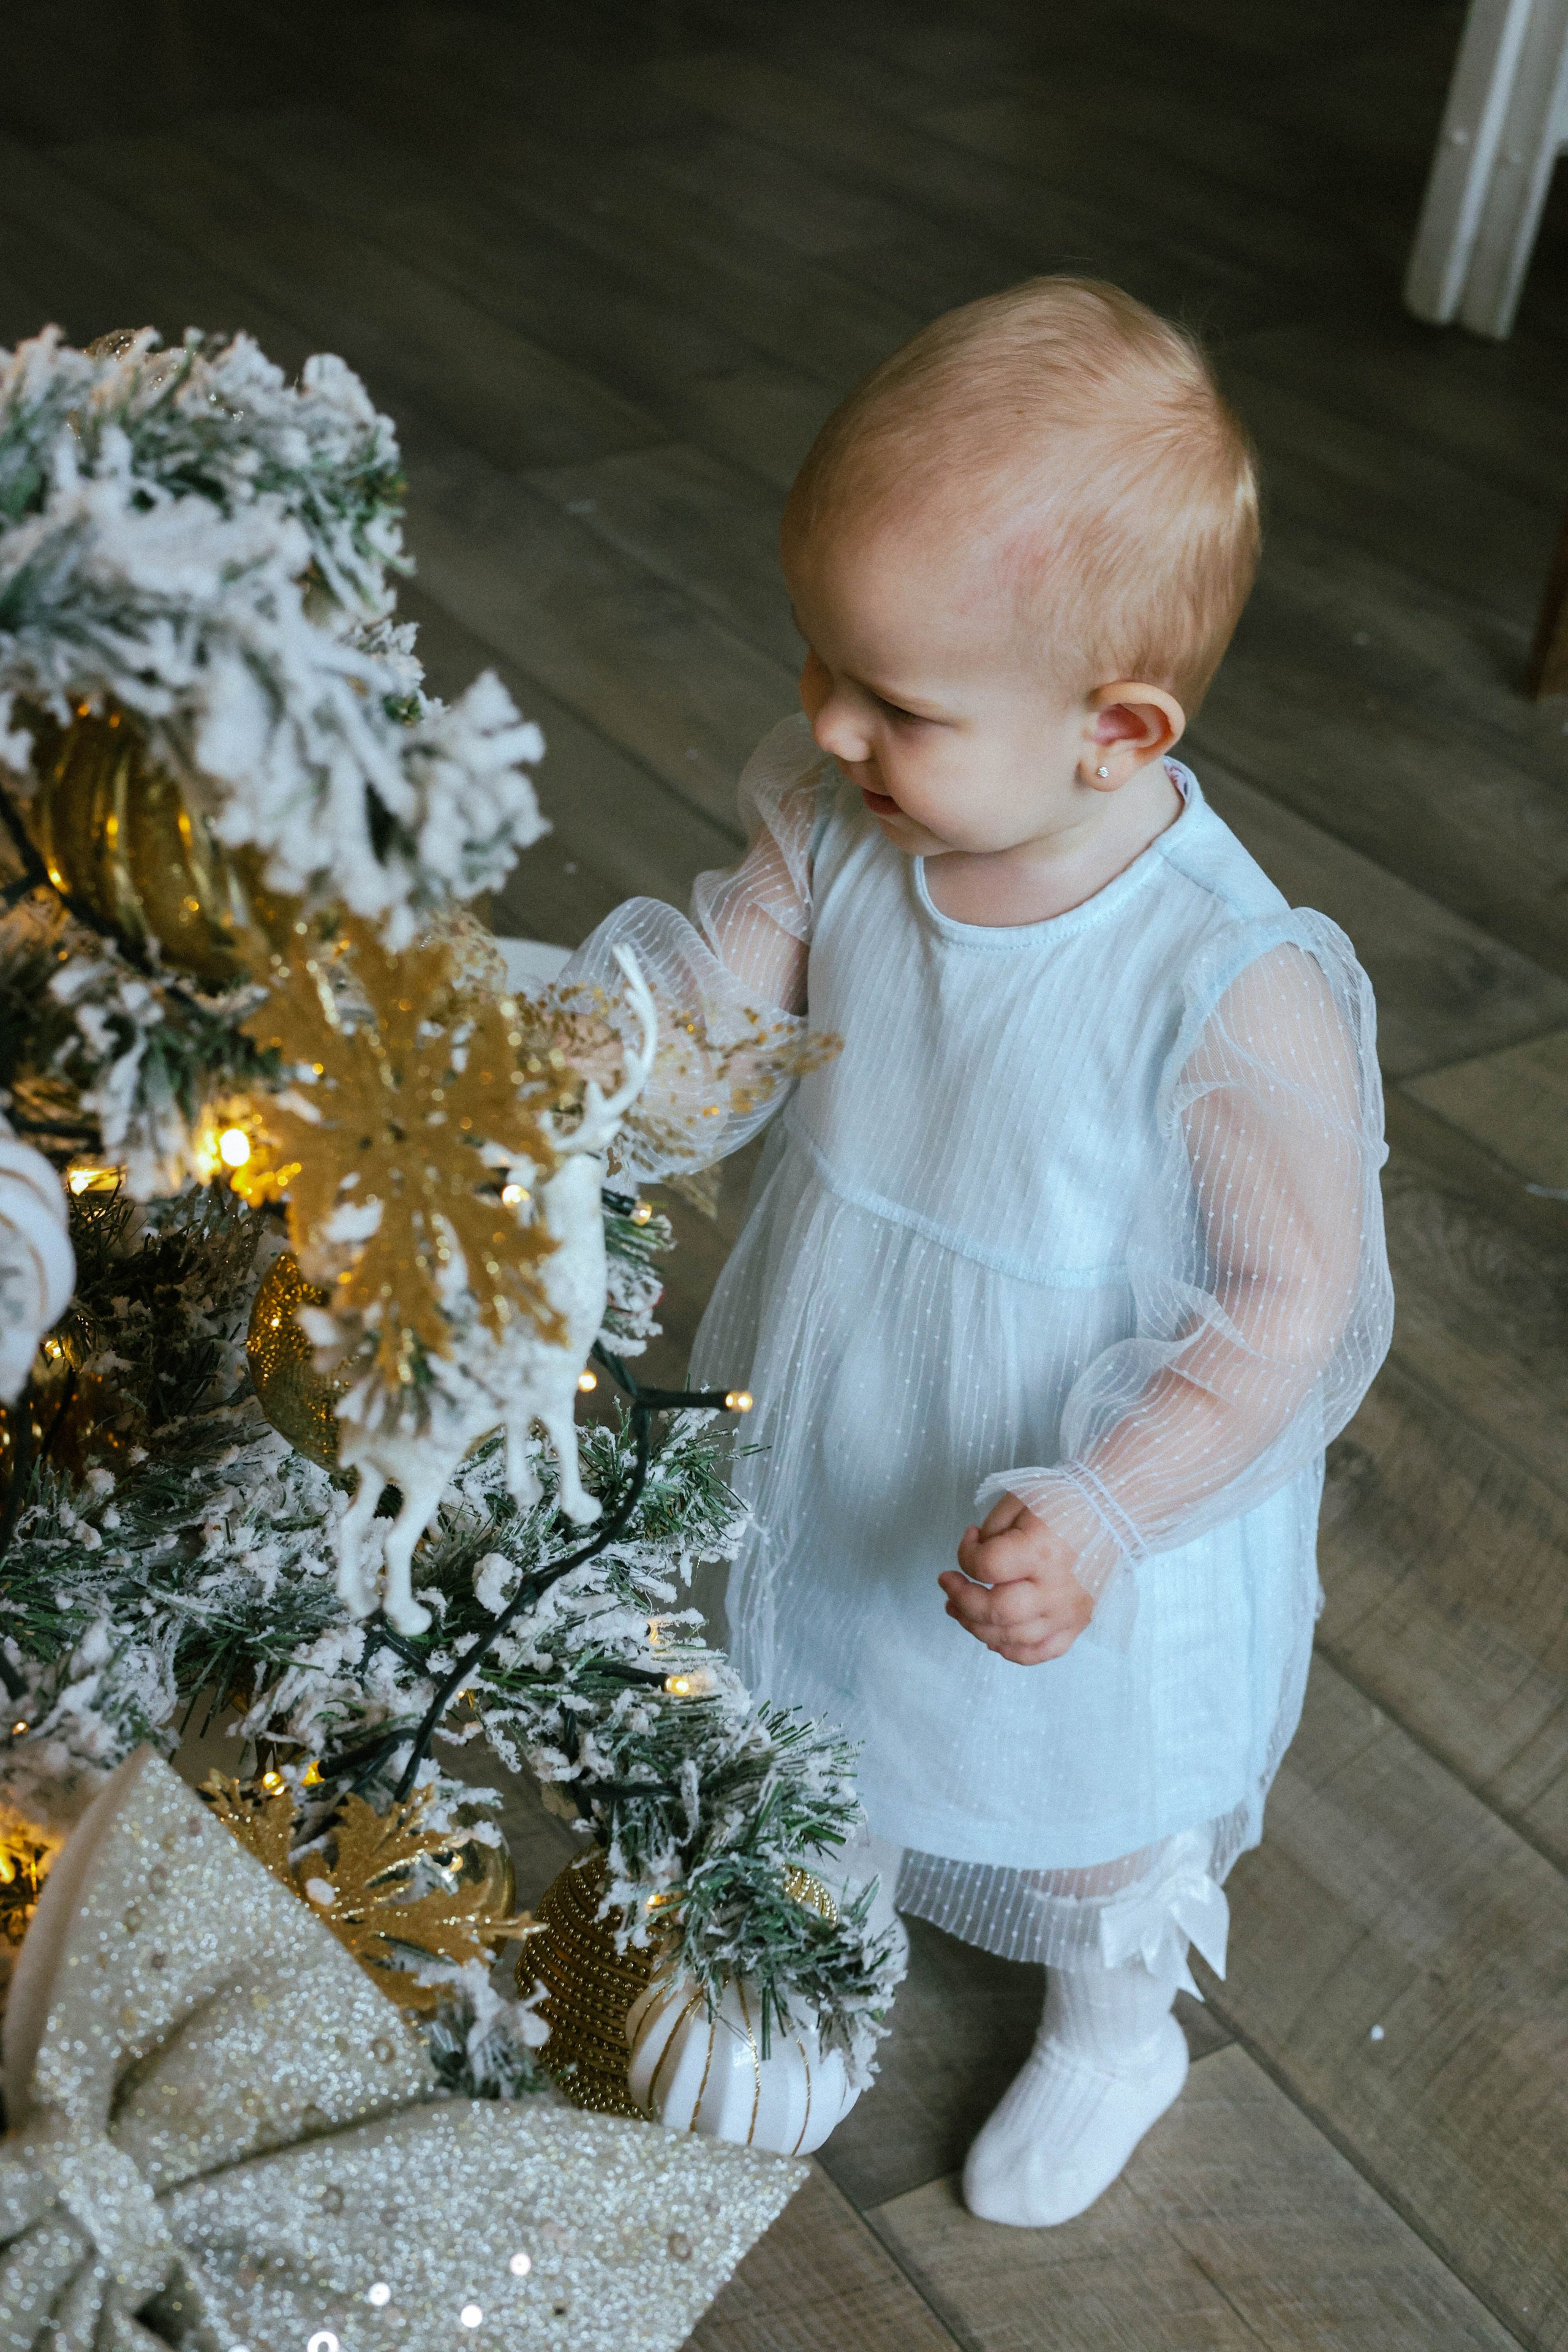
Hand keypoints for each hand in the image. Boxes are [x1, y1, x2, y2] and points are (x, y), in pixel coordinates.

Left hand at [938, 1491, 1093, 1664]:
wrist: (1112, 1511)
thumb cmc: (1064, 1503)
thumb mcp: (1019, 1501)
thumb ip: (990, 1532)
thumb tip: (974, 1558)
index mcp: (1041, 1550)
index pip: (987, 1567)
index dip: (966, 1555)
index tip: (970, 1538)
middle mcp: (1056, 1587)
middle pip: (996, 1611)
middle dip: (962, 1601)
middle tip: (949, 1586)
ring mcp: (1069, 1611)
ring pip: (1013, 1638)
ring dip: (977, 1627)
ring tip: (959, 1610)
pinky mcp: (1078, 1623)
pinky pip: (1041, 1652)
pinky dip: (1013, 1650)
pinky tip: (994, 1637)